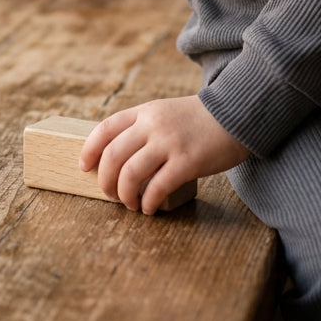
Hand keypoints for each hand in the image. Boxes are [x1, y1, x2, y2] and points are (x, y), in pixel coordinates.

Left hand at [79, 96, 249, 215]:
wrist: (236, 114)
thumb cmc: (199, 119)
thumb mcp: (166, 112)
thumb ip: (144, 127)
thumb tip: (118, 155)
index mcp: (146, 111)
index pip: (105, 128)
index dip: (89, 150)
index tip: (84, 167)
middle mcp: (153, 125)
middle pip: (113, 155)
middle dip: (105, 181)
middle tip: (110, 194)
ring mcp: (169, 143)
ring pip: (130, 174)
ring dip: (124, 196)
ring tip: (131, 205)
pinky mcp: (187, 162)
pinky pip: (157, 188)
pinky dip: (148, 203)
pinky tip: (150, 209)